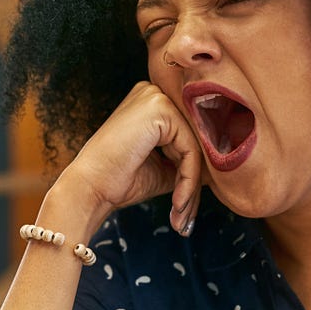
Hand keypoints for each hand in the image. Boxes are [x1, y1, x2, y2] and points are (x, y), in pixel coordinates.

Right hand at [55, 81, 204, 235]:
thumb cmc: (119, 181)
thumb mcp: (163, 169)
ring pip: (196, 146)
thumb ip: (188, 162)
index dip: (195, 170)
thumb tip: (221, 168)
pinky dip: (189, 180)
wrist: (89, 189)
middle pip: (195, 139)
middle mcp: (154, 92)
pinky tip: (177, 202)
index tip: (191, 206)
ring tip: (181, 214)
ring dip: (193, 185)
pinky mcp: (160, 109)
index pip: (190, 134)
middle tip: (188, 217)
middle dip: (196, 181)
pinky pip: (191, 149)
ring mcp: (156, 97)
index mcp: (152, 103)